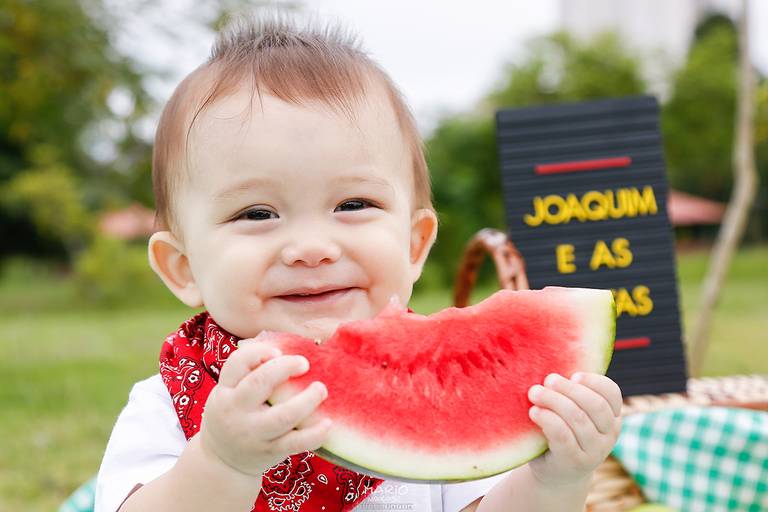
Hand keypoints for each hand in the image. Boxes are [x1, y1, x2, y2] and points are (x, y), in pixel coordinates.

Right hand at [198, 339, 331, 476]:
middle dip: (285, 367)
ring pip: (282, 415)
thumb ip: (248, 371)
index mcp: (225, 391)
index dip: (259, 352)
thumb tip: (286, 343)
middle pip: (259, 382)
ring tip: (321, 388)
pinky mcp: (270, 451)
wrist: (223, 461)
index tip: (278, 352)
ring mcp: (254, 433)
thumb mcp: (228, 392)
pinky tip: (328, 423)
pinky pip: (295, 443)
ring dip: (307, 400)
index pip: (237, 363)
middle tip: (304, 363)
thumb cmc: (233, 414)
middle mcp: (237, 411)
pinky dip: (314, 434)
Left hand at [526, 372, 621, 486]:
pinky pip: (563, 436)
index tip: (573, 375)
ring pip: (578, 419)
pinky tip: (534, 412)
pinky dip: (547, 419)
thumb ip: (572, 394)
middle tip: (547, 380)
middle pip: (595, 404)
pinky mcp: (574, 462)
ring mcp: (594, 451)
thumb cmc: (563, 433)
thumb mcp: (573, 413)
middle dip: (568, 388)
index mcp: (612, 418)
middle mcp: (609, 435)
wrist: (556, 474)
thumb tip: (551, 366)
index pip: (612, 393)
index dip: (593, 380)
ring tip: (534, 393)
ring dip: (553, 401)